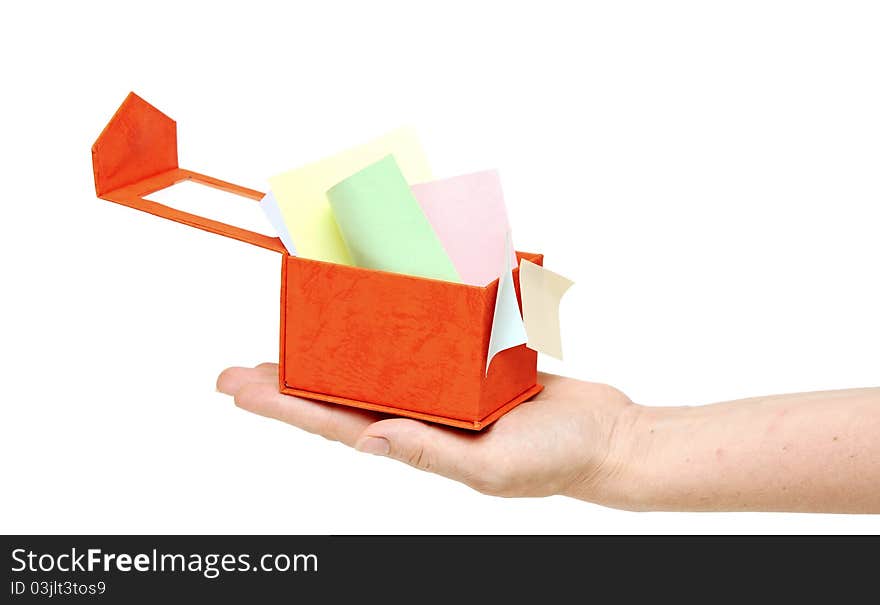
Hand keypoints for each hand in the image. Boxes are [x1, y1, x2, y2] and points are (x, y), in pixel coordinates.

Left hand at [216, 363, 636, 499]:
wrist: (607, 437)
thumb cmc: (556, 461)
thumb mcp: (492, 468)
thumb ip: (431, 454)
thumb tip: (367, 439)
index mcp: (416, 441)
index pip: (334, 422)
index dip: (284, 405)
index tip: (239, 388)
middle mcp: (420, 414)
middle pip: (340, 392)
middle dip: (289, 380)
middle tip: (240, 366)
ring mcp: (443, 389)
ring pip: (376, 363)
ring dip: (333, 349)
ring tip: (293, 333)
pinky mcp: (468, 365)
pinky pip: (421, 342)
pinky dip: (392, 326)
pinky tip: (373, 311)